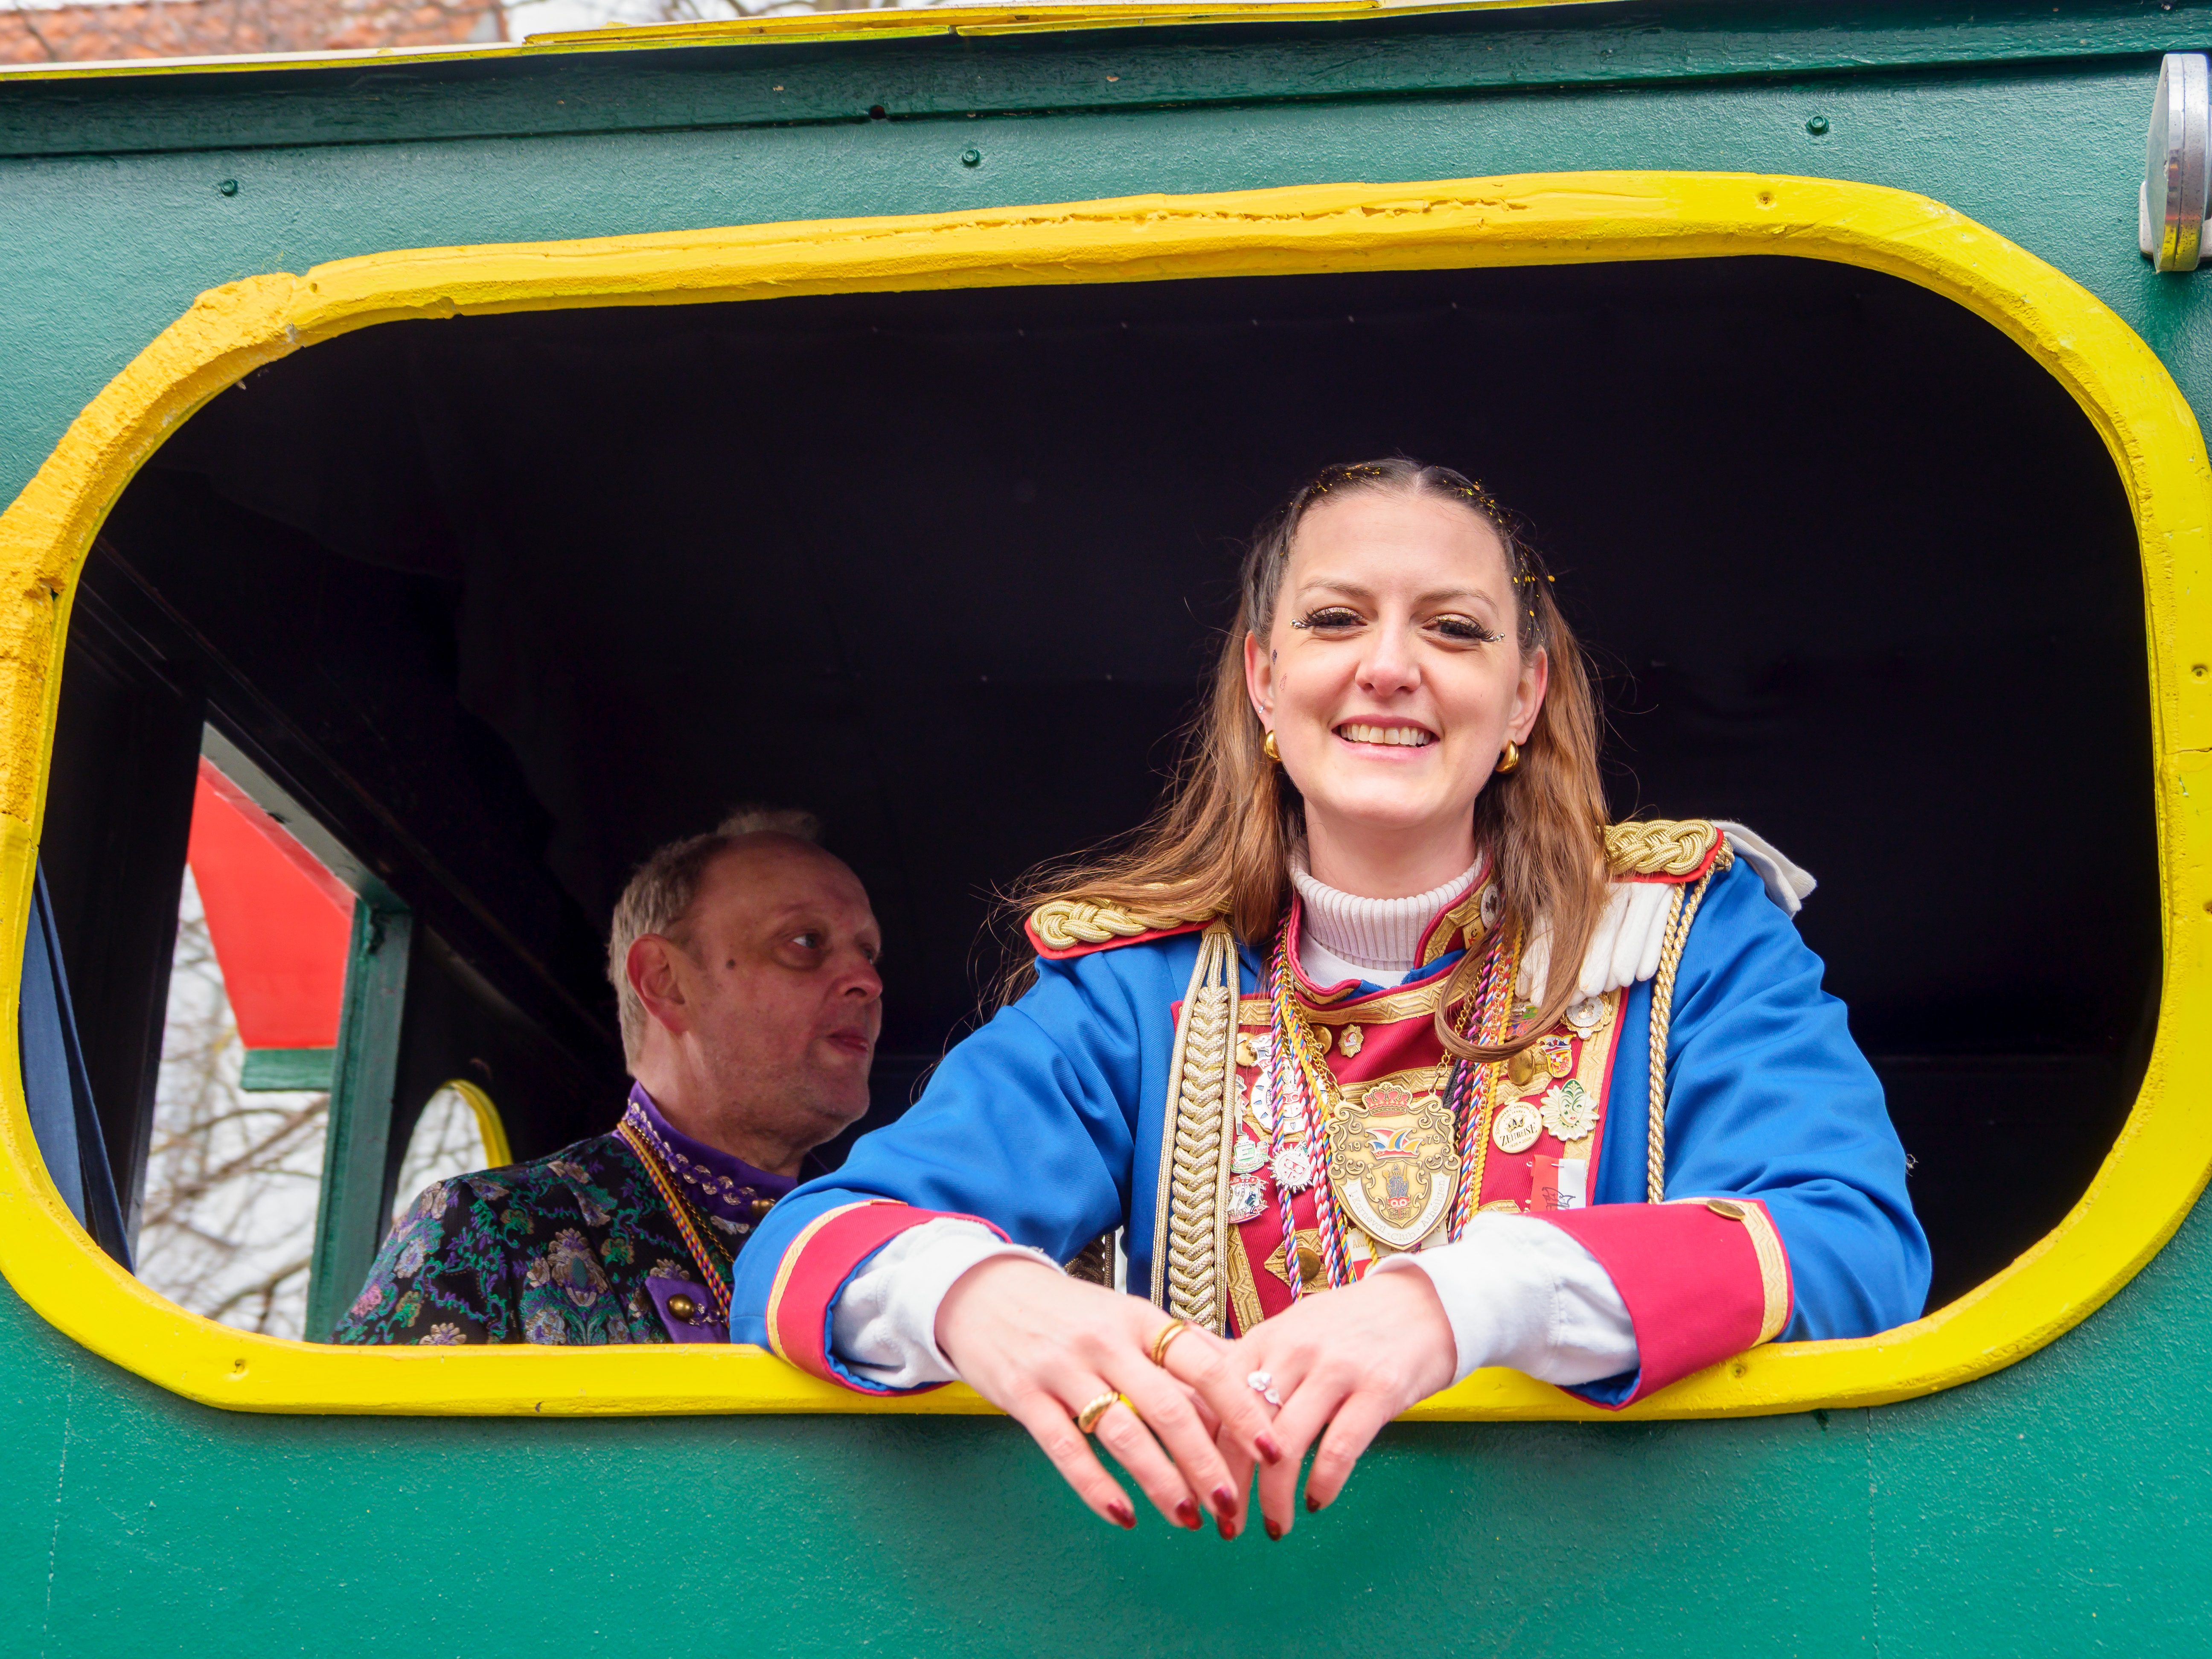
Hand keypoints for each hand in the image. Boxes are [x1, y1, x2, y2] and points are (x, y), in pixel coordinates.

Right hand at [935, 1256, 1284, 1534]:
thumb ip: (1178, 1350)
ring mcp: (1062, 1368)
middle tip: (1231, 1506)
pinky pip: (1066, 1450)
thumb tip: (1245, 1380)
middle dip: (1206, 1463)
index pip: (1203, 1364)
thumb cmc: (1069, 1314)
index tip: (1273, 1448)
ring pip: (1123, 1433)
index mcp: (1140, 1319)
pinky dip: (1097, 1488)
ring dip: (1160, 1482)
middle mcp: (1106, 1341)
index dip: (1241, 1407)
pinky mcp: (1024, 1396)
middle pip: (1168, 1408)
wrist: (983, 1293)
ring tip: (1187, 1518)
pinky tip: (1124, 1517)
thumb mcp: (1125, 1317)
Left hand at [1216, 1266, 1456, 1538]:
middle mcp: (1295, 1349)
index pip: (1215, 1401)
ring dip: (1274, 1498)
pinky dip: (1323, 1484)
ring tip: (1274, 1527)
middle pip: (1244, 1429)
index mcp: (1266, 1338)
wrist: (1422, 1305)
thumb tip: (1187, 1373)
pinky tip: (1317, 1501)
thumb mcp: (1291, 1331)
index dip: (1200, 1452)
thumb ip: (1246, 1360)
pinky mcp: (1379, 1388)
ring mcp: (1338, 1368)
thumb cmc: (1348, 1326)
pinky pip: (1339, 1448)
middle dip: (1231, 1486)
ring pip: (1286, 1445)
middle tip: (1228, 1527)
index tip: (1196, 1491)